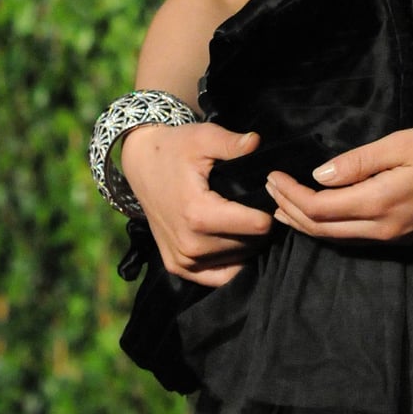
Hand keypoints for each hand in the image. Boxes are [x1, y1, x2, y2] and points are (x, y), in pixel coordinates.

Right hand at [120, 121, 273, 284]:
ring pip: (238, 261)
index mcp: (198, 214)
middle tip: (261, 204)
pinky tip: (236, 240)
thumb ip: (231, 143)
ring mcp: (183, 260)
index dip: (270, 209)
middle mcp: (190, 245)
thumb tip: (256, 142)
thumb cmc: (175, 148)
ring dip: (248, 244)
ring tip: (247, 218)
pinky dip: (232, 261)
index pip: (257, 227)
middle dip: (261, 226)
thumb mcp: (203, 137)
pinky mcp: (178, 267)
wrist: (141, 164)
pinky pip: (219, 276)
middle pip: (250, 245)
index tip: (271, 195)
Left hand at [266, 123, 412, 244]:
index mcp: (379, 204)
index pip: (318, 208)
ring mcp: (395, 238)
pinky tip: (324, 213)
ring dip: (307, 223)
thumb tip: (319, 175)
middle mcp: (383, 230)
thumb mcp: (404, 143)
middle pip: (322, 230)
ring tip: (285, 206)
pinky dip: (330, 226)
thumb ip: (360, 161)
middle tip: (269, 190)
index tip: (272, 174)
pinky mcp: (405, 237)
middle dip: (290, 211)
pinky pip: (356, 238)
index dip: (289, 194)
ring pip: (337, 238)